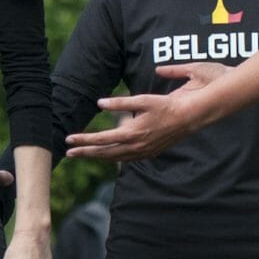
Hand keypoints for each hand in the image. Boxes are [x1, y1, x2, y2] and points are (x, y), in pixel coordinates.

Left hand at [64, 63, 222, 163]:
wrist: (190, 118)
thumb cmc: (166, 105)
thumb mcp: (142, 100)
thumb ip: (120, 103)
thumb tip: (99, 103)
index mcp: (132, 133)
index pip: (101, 139)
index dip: (83, 140)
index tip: (68, 140)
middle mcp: (136, 146)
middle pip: (104, 153)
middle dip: (85, 153)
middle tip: (68, 153)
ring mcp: (143, 152)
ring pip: (115, 158)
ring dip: (98, 156)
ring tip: (84, 154)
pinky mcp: (149, 153)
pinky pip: (126, 159)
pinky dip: (113, 158)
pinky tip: (108, 156)